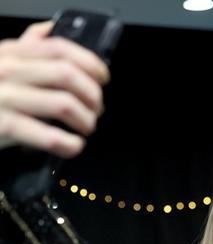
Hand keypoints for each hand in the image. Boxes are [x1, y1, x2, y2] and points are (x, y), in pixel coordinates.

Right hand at [0, 21, 108, 157]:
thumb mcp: (2, 61)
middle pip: (67, 75)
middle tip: (96, 109)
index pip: (60, 48)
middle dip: (93, 95)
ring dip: (86, 120)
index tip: (103, 78)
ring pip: (64, 104)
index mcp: (12, 53)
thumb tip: (51, 29)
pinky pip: (49, 136)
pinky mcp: (4, 127)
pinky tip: (73, 146)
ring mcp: (5, 98)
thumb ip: (27, 48)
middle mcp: (8, 71)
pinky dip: (71, 144)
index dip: (90, 63)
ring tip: (86, 128)